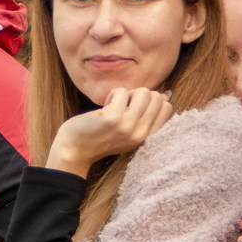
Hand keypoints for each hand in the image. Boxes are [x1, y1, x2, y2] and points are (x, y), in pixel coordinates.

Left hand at [47, 87, 174, 176]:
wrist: (74, 150)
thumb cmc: (100, 137)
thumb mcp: (129, 132)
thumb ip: (145, 117)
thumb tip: (163, 94)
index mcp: (146, 137)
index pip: (167, 108)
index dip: (151, 100)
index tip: (134, 108)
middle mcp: (140, 134)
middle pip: (156, 97)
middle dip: (139, 94)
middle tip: (123, 106)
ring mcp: (128, 126)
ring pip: (144, 92)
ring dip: (127, 93)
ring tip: (115, 106)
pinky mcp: (113, 118)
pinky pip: (121, 91)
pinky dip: (112, 94)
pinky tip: (103, 108)